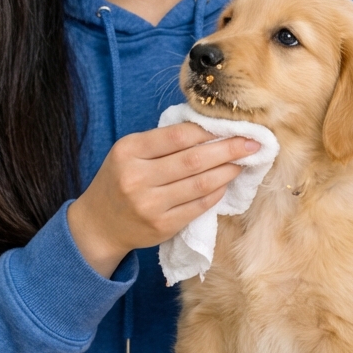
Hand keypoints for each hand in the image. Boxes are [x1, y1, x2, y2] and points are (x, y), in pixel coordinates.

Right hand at [67, 123, 260, 277]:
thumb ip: (161, 142)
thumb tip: (208, 129)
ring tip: (243, 162)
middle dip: (229, 149)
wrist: (99, 224)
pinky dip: (216, 192)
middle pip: (194, 159)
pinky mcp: (163, 225)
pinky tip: (226, 183)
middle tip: (253, 143)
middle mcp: (138, 177)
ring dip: (227, 171)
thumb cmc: (120, 180)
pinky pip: (199, 206)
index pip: (177, 136)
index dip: (209, 130)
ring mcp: (150, 204)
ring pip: (200, 184)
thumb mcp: (129, 153)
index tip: (233, 126)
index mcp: (129, 151)